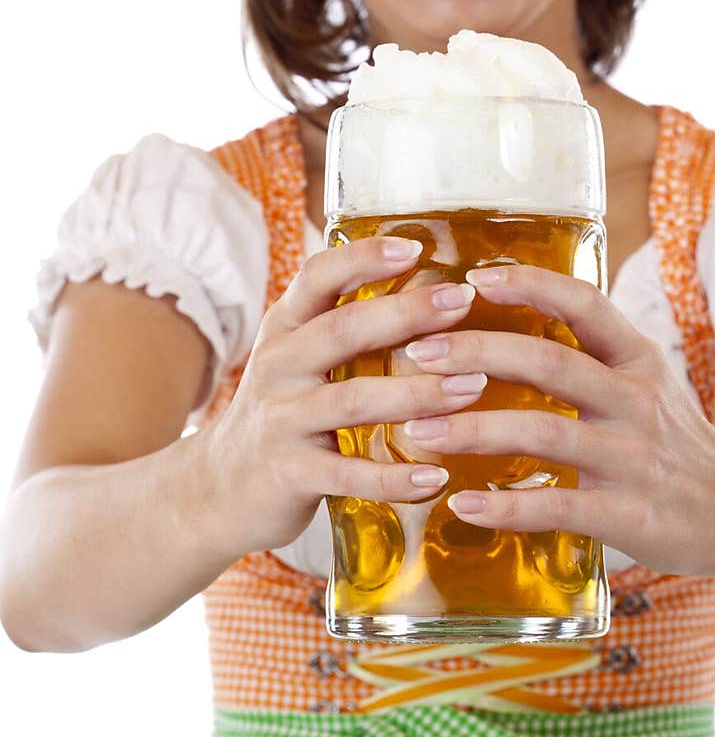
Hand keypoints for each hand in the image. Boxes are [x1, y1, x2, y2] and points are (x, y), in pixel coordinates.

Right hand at [205, 237, 487, 555]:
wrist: (219, 489)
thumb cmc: (285, 411)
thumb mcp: (299, 357)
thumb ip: (345, 325)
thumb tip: (431, 289)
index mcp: (286, 328)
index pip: (318, 276)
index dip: (363, 258)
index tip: (415, 247)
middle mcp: (279, 365)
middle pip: (343, 330)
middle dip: (407, 313)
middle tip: (463, 302)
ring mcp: (281, 419)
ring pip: (352, 400)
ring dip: (417, 393)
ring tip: (473, 387)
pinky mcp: (289, 473)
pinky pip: (348, 473)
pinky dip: (394, 477)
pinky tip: (437, 478)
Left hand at [399, 263, 714, 581]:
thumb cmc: (677, 441)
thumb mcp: (645, 381)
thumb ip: (588, 355)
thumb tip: (499, 328)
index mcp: (637, 359)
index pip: (584, 303)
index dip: (530, 284)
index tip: (475, 276)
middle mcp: (637, 400)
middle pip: (550, 361)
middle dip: (476, 352)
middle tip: (416, 352)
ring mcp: (636, 458)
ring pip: (545, 432)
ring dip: (473, 429)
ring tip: (417, 430)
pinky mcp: (633, 516)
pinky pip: (560, 507)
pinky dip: (507, 507)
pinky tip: (462, 503)